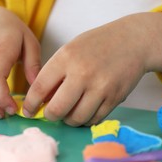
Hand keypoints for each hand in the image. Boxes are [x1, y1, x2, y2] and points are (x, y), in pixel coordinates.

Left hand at [22, 12, 161, 125]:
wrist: (133, 41)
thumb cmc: (97, 45)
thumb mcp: (70, 50)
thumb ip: (54, 73)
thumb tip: (40, 100)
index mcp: (66, 58)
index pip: (39, 88)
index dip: (30, 104)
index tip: (28, 110)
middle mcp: (82, 73)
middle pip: (56, 109)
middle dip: (50, 115)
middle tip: (51, 113)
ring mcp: (100, 87)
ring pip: (75, 119)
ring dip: (69, 119)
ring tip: (70, 111)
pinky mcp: (114, 98)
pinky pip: (93, 120)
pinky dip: (86, 119)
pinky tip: (85, 110)